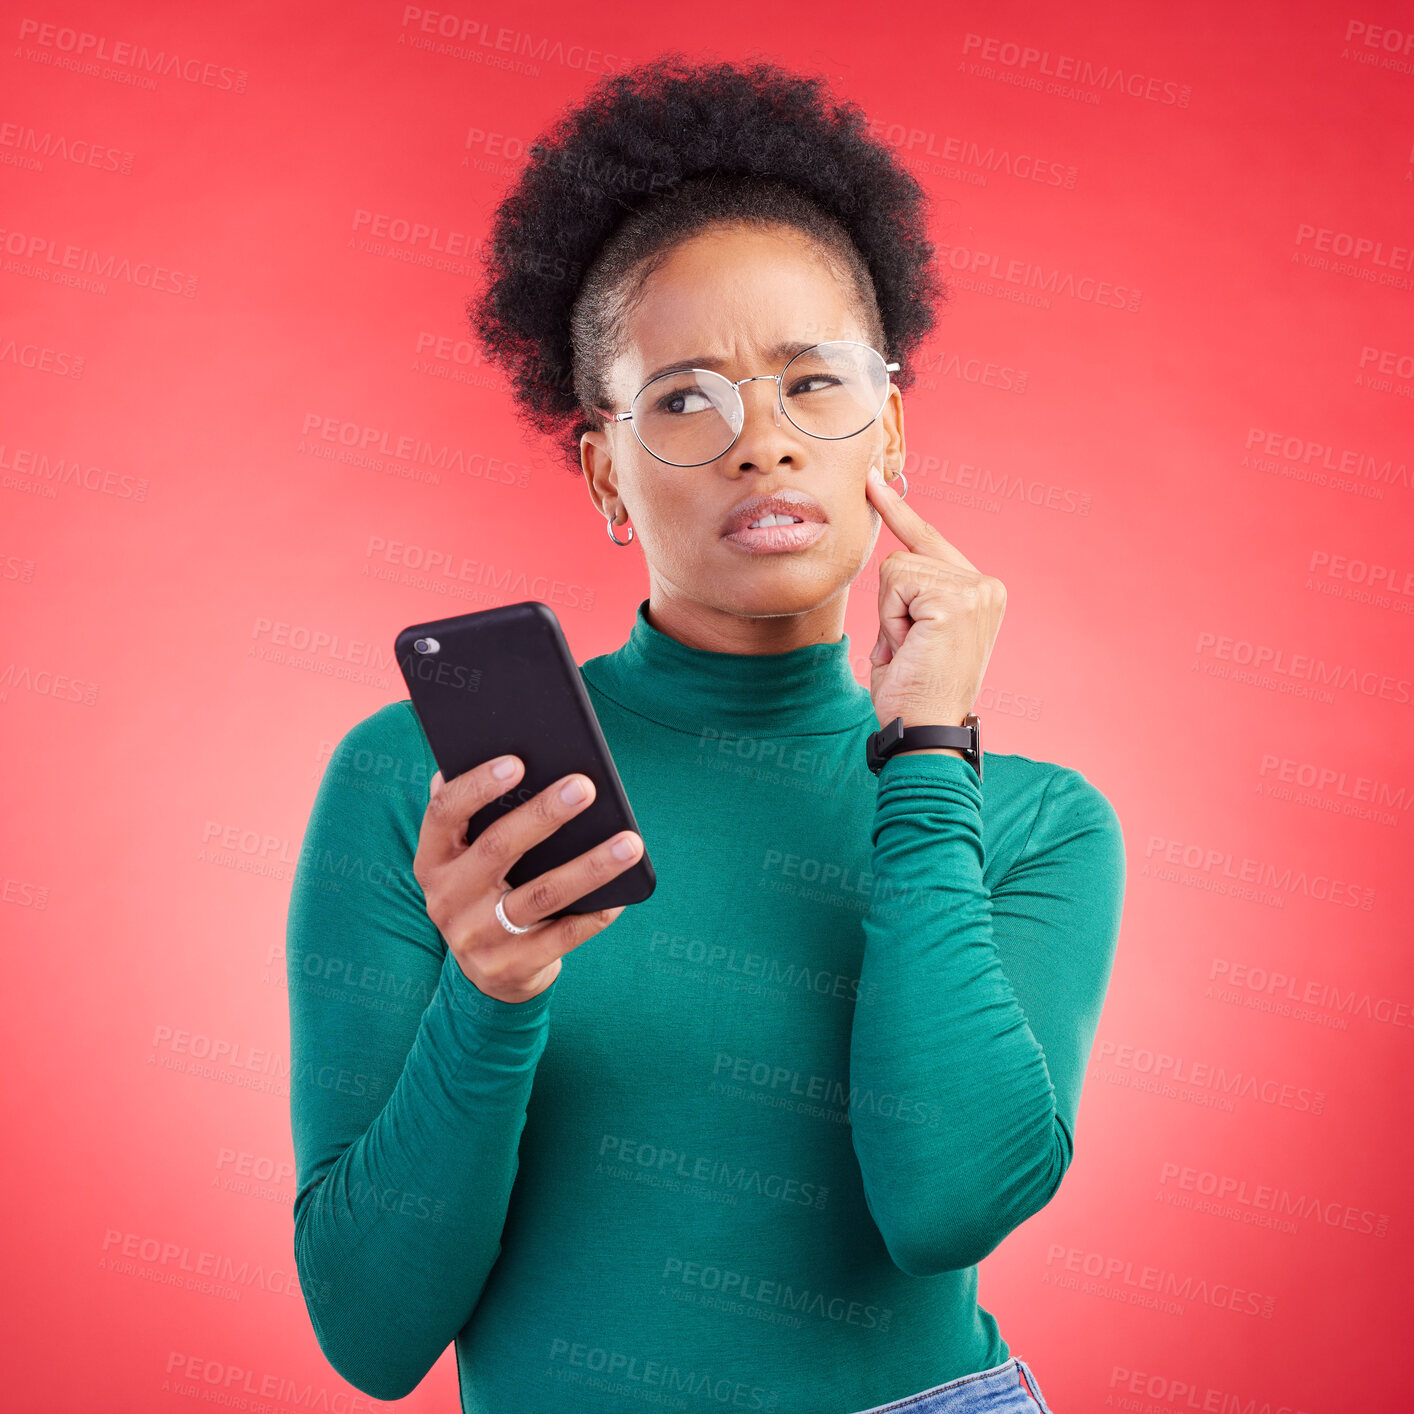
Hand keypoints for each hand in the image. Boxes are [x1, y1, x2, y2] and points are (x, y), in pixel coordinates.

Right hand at [413, 758, 643, 1003]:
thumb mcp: (466, 858)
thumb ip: (475, 816)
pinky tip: (622, 894)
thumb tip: (503, 755)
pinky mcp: (512, 967)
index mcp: (432, 860)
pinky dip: (595, 913)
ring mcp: (478, 937)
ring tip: (629, 841)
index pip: (443, 814)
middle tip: (586, 787)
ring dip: (590, 866)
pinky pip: (563, 936)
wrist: (488, 975)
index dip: (477, 786)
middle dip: (544, 814)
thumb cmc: (486, 891)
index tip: (517, 761)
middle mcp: (447, 899)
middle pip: (498, 848)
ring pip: (542, 894)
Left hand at [865, 463, 1005, 733]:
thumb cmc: (913, 693)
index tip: (874, 477)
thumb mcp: (912, 633)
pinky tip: (913, 646)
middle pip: (903, 558)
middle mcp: (986, 585)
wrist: (925, 731)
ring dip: (890, 617)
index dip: (897, 512)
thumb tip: (892, 560)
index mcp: (980, 591)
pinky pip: (895, 583)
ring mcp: (976, 588)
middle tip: (910, 650)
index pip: (929, 541)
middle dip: (891, 607)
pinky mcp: (958, 597)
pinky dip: (892, 619)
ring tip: (912, 651)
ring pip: (895, 570)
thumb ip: (911, 596)